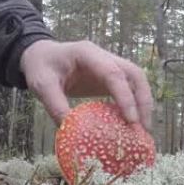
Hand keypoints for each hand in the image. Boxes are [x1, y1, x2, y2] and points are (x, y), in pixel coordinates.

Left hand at [20, 40, 153, 128]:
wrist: (40, 56)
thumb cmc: (41, 67)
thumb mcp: (41, 85)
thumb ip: (55, 105)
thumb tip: (71, 131)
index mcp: (87, 53)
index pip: (113, 73)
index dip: (125, 96)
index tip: (131, 120)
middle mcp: (103, 56)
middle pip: (134, 74)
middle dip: (143, 100)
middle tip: (143, 127)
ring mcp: (109, 64)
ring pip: (136, 79)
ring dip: (143, 102)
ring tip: (143, 128)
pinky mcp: (109, 76)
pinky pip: (128, 88)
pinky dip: (134, 104)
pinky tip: (132, 123)